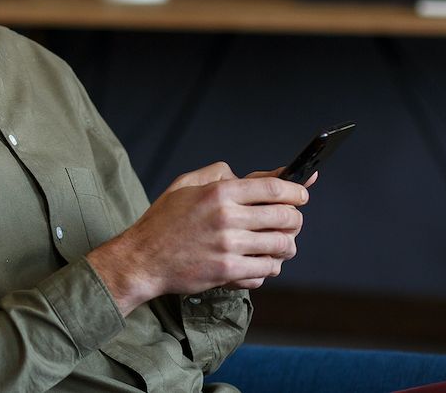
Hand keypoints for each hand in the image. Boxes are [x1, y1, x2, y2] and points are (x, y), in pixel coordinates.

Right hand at [86, 163, 308, 316]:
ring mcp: (229, 247)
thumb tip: (253, 175)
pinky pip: (267, 270)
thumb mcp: (186, 184)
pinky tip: (261, 262)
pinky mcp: (228, 272)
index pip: (274, 187)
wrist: (143, 258)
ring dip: (286, 245)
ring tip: (280, 244)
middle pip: (285, 216)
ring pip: (282, 245)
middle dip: (295, 218)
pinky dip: (269, 267)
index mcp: (219, 192)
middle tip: (291, 221)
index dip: (296, 190)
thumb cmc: (164, 220)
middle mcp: (227, 218)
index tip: (302, 194)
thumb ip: (220, 174)